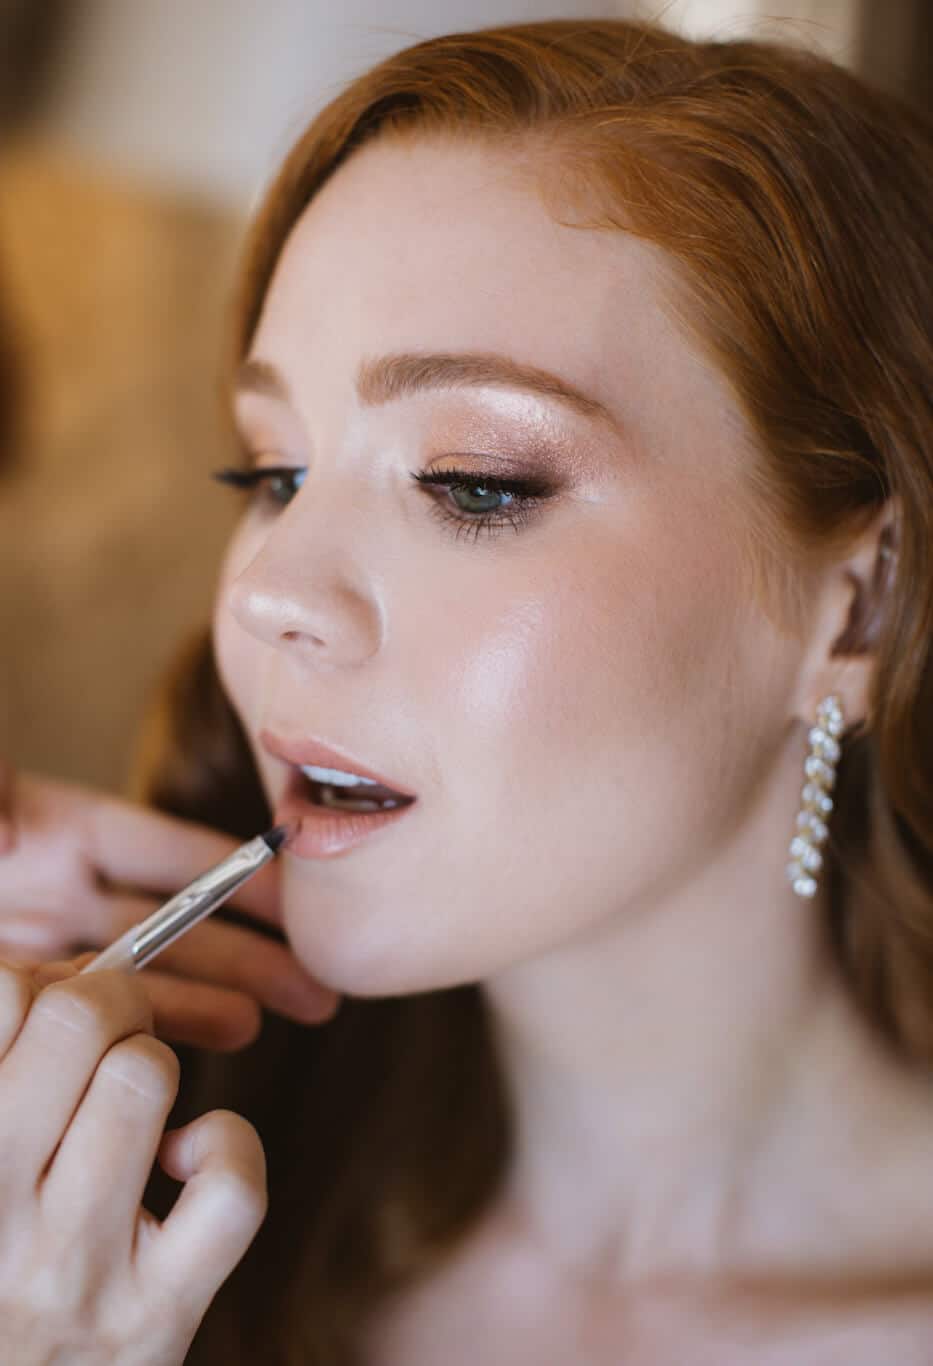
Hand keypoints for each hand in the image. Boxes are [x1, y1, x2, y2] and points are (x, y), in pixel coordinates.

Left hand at [0, 768, 338, 1049]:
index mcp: (59, 832)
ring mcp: (40, 949)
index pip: (168, 854)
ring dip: (203, 1002)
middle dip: (248, 955)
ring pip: (141, 983)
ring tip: (260, 1024)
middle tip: (316, 987)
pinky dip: (130, 1040)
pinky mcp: (14, 1007)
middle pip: (174, 927)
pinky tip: (173, 1057)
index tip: (303, 898)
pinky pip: (82, 1029)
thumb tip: (10, 839)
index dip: (237, 876)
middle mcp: (62, 891)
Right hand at [0, 955, 266, 1364]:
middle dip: (115, 1001)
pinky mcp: (155, 1314)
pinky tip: (188, 1163)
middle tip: (112, 1037)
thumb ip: (15, 1059)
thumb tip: (85, 971)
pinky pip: (229, 1184)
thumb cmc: (2, 1259)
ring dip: (155, 1068)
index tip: (49, 1015)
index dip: (40, 985)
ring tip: (137, 1109)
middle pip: (78, 1020)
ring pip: (142, 1077)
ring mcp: (71, 1266)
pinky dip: (229, 1150)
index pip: (1, 995)